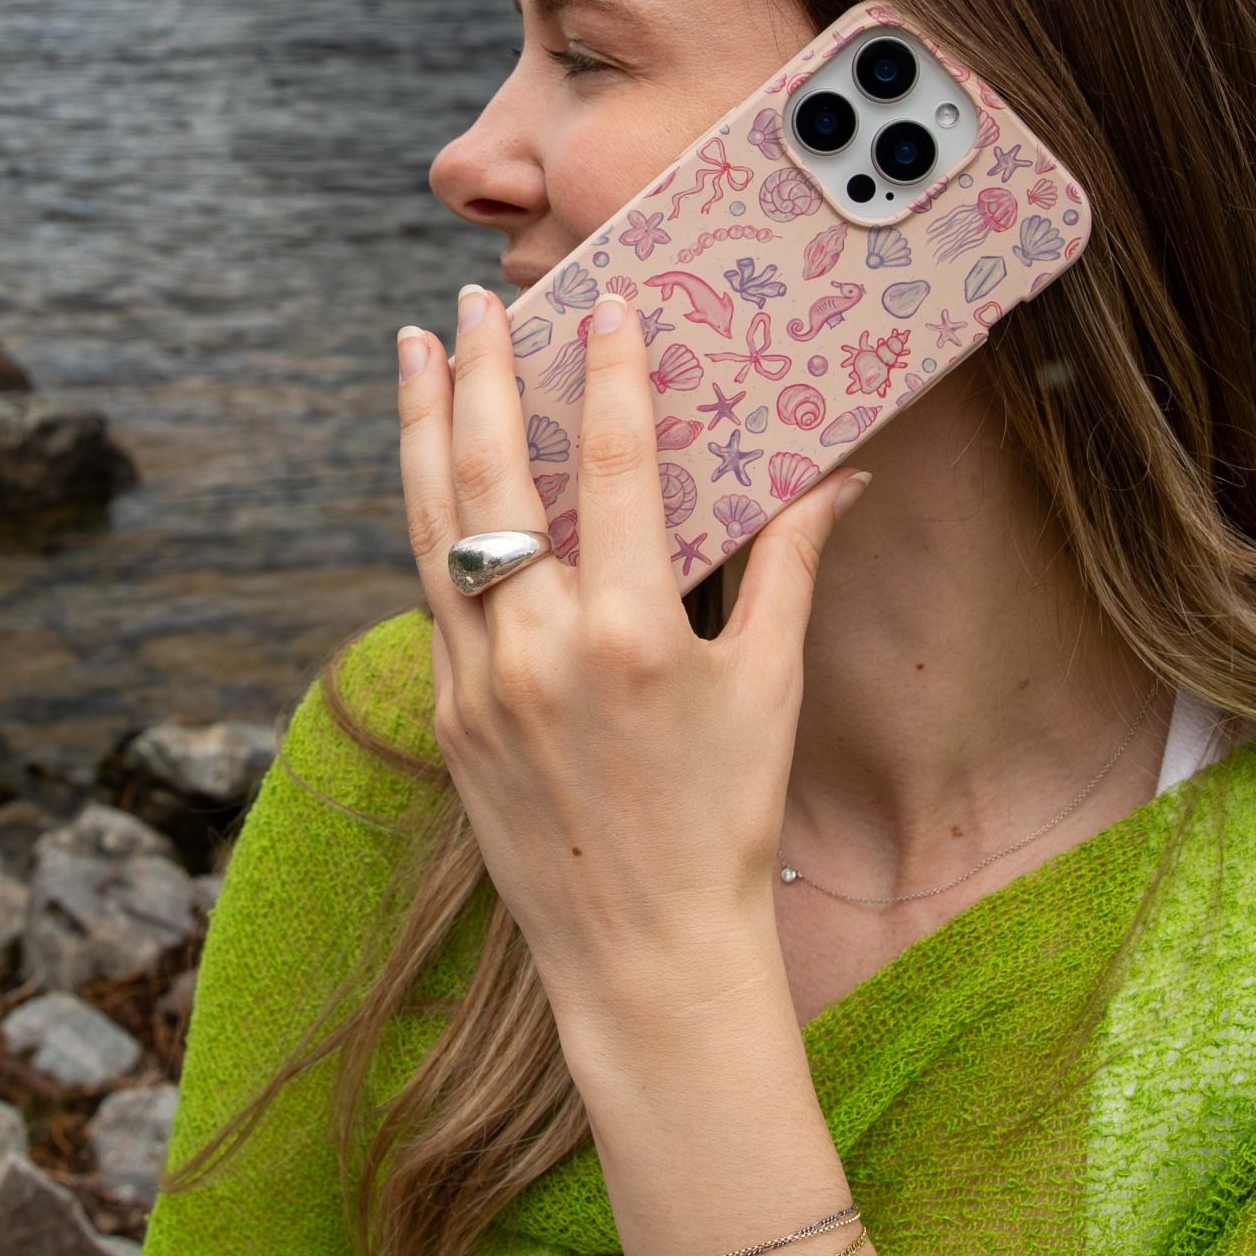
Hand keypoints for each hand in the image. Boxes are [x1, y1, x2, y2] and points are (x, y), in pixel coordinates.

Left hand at [395, 283, 869, 1034]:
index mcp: (633, 632)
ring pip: (435, 521)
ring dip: (421, 426)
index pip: (613, 464)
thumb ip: (791, 565)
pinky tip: (425, 467)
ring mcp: (481, 681)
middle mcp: (542, 646)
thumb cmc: (723, 820)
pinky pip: (430, 590)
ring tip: (412, 348)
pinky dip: (426, 516)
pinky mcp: (449, 714)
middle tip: (472, 302)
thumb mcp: (770, 687)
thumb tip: (842, 473)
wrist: (643, 954)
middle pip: (494, 472)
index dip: (608, 372)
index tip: (604, 303)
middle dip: (480, 372)